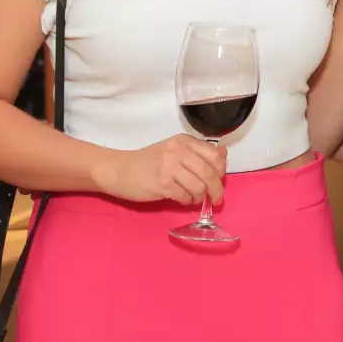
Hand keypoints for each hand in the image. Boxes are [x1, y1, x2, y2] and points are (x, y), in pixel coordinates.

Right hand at [95, 135, 226, 204]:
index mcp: (184, 141)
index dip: (221, 171)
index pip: (215, 156)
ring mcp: (170, 167)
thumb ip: (198, 152)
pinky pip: (185, 196)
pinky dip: (187, 201)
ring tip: (193, 198)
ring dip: (200, 197)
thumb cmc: (148, 162)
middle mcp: (178, 151)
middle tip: (216, 199)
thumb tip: (224, 154)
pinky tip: (181, 199)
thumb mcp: (174, 150)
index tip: (219, 180)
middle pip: (210, 173)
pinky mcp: (162, 184)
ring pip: (199, 187)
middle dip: (217, 190)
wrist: (118, 170)